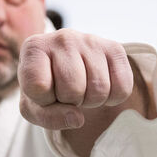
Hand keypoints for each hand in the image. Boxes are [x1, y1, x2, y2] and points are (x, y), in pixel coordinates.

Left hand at [18, 29, 133, 129]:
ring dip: (92, 100)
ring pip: (99, 89)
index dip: (43, 100)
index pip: (38, 87)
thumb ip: (49, 118)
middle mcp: (62, 37)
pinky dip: (113, 98)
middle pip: (73, 89)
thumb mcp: (34, 107)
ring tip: (82, 89)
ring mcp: (90, 40)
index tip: (43, 91)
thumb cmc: (45, 87)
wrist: (64, 66)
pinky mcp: (114, 48)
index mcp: (34, 48)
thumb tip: (77, 118)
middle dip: (70, 101)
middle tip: (66, 93)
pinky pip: (122, 87)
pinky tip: (99, 87)